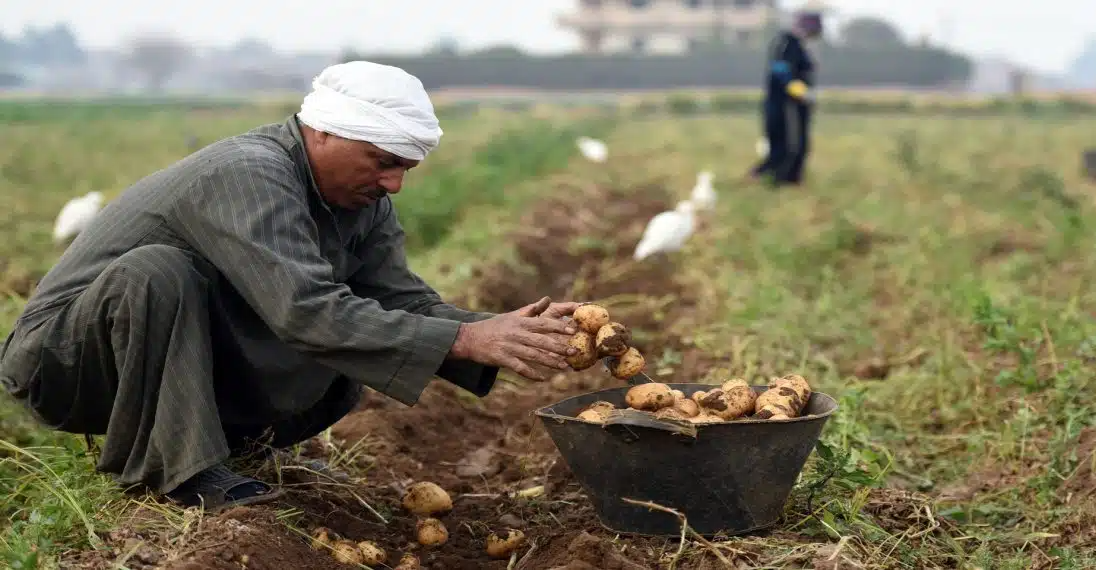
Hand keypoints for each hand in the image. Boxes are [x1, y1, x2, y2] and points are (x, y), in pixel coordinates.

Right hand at [450, 296, 579, 380]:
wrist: (470, 338)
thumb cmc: (494, 326)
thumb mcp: (512, 315)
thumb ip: (531, 309)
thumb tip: (548, 299)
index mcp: (521, 322)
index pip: (544, 324)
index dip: (559, 327)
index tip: (574, 330)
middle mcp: (517, 334)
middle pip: (542, 341)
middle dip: (560, 347)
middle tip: (575, 352)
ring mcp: (509, 347)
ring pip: (534, 356)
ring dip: (550, 362)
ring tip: (564, 367)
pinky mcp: (502, 359)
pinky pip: (520, 368)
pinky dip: (532, 374)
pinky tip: (542, 378)